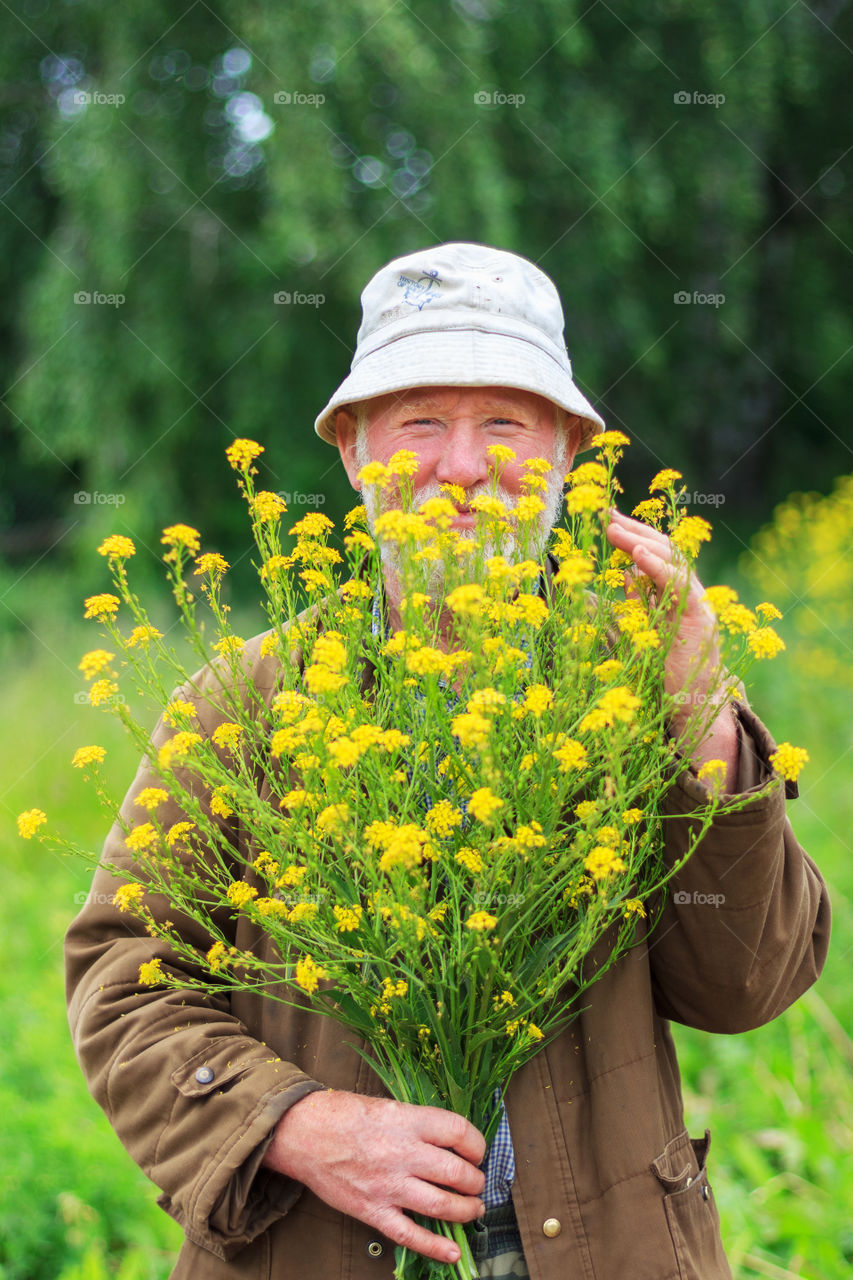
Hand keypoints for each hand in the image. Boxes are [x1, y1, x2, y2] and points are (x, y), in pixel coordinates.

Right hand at [263, 1090, 486, 1263]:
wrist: (303, 1134)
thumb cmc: (343, 1115)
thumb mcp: (387, 1106)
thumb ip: (417, 1124)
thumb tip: (448, 1140)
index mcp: (407, 1121)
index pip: (459, 1132)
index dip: (477, 1145)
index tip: (478, 1152)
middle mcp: (402, 1153)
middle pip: (456, 1173)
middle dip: (475, 1182)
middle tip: (476, 1183)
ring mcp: (388, 1185)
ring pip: (441, 1205)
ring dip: (466, 1210)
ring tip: (474, 1209)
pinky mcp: (373, 1211)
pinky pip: (410, 1235)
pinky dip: (435, 1248)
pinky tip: (452, 1252)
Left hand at [605, 509, 738, 787]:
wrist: (691, 708)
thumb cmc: (661, 677)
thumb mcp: (636, 635)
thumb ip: (627, 609)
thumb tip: (606, 585)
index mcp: (669, 594)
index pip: (651, 553)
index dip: (629, 533)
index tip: (603, 518)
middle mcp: (685, 593)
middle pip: (662, 548)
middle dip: (633, 528)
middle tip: (604, 513)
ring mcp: (695, 602)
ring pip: (673, 560)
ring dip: (642, 541)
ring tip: (615, 529)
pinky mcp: (700, 618)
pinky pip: (680, 586)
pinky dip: (659, 568)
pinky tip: (637, 556)